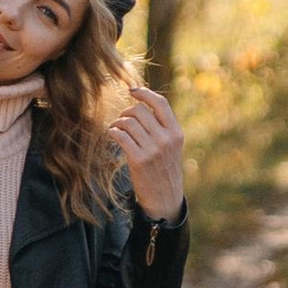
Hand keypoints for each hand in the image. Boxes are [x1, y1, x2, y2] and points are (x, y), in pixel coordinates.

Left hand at [110, 82, 186, 219]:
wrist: (164, 197)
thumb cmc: (164, 168)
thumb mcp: (171, 146)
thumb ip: (162, 127)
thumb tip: (143, 103)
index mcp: (176, 132)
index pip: (160, 103)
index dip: (144, 93)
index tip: (132, 90)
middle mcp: (166, 139)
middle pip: (140, 111)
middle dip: (126, 112)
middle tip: (121, 120)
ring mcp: (153, 149)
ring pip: (128, 122)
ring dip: (118, 123)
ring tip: (116, 129)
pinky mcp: (139, 160)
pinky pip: (121, 136)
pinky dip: (113, 132)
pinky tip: (112, 135)